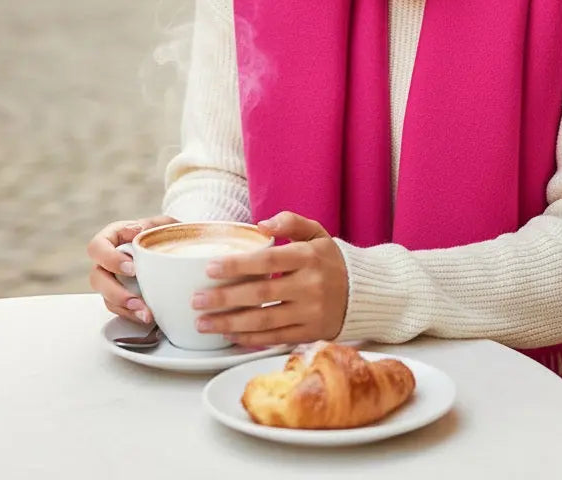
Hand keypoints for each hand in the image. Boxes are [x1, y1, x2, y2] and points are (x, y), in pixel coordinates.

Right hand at [87, 215, 176, 323]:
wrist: (173, 249)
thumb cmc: (162, 233)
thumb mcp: (161, 224)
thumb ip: (150, 225)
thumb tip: (138, 230)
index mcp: (112, 238)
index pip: (97, 247)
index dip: (110, 259)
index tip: (132, 267)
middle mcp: (106, 261)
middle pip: (97, 278)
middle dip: (115, 292)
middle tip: (136, 298)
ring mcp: (111, 281)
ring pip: (106, 298)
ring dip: (125, 308)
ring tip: (145, 314)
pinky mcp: (120, 297)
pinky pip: (119, 310)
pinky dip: (132, 315)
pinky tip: (146, 317)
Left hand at [191, 212, 348, 347]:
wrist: (364, 292)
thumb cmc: (331, 260)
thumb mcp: (317, 233)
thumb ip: (290, 222)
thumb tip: (261, 224)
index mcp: (309, 257)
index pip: (268, 261)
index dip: (237, 265)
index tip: (210, 268)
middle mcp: (310, 285)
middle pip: (260, 293)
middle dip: (224, 298)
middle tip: (197, 300)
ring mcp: (310, 312)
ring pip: (264, 320)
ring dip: (230, 323)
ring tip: (203, 323)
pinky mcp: (311, 333)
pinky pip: (275, 338)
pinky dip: (250, 339)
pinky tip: (229, 335)